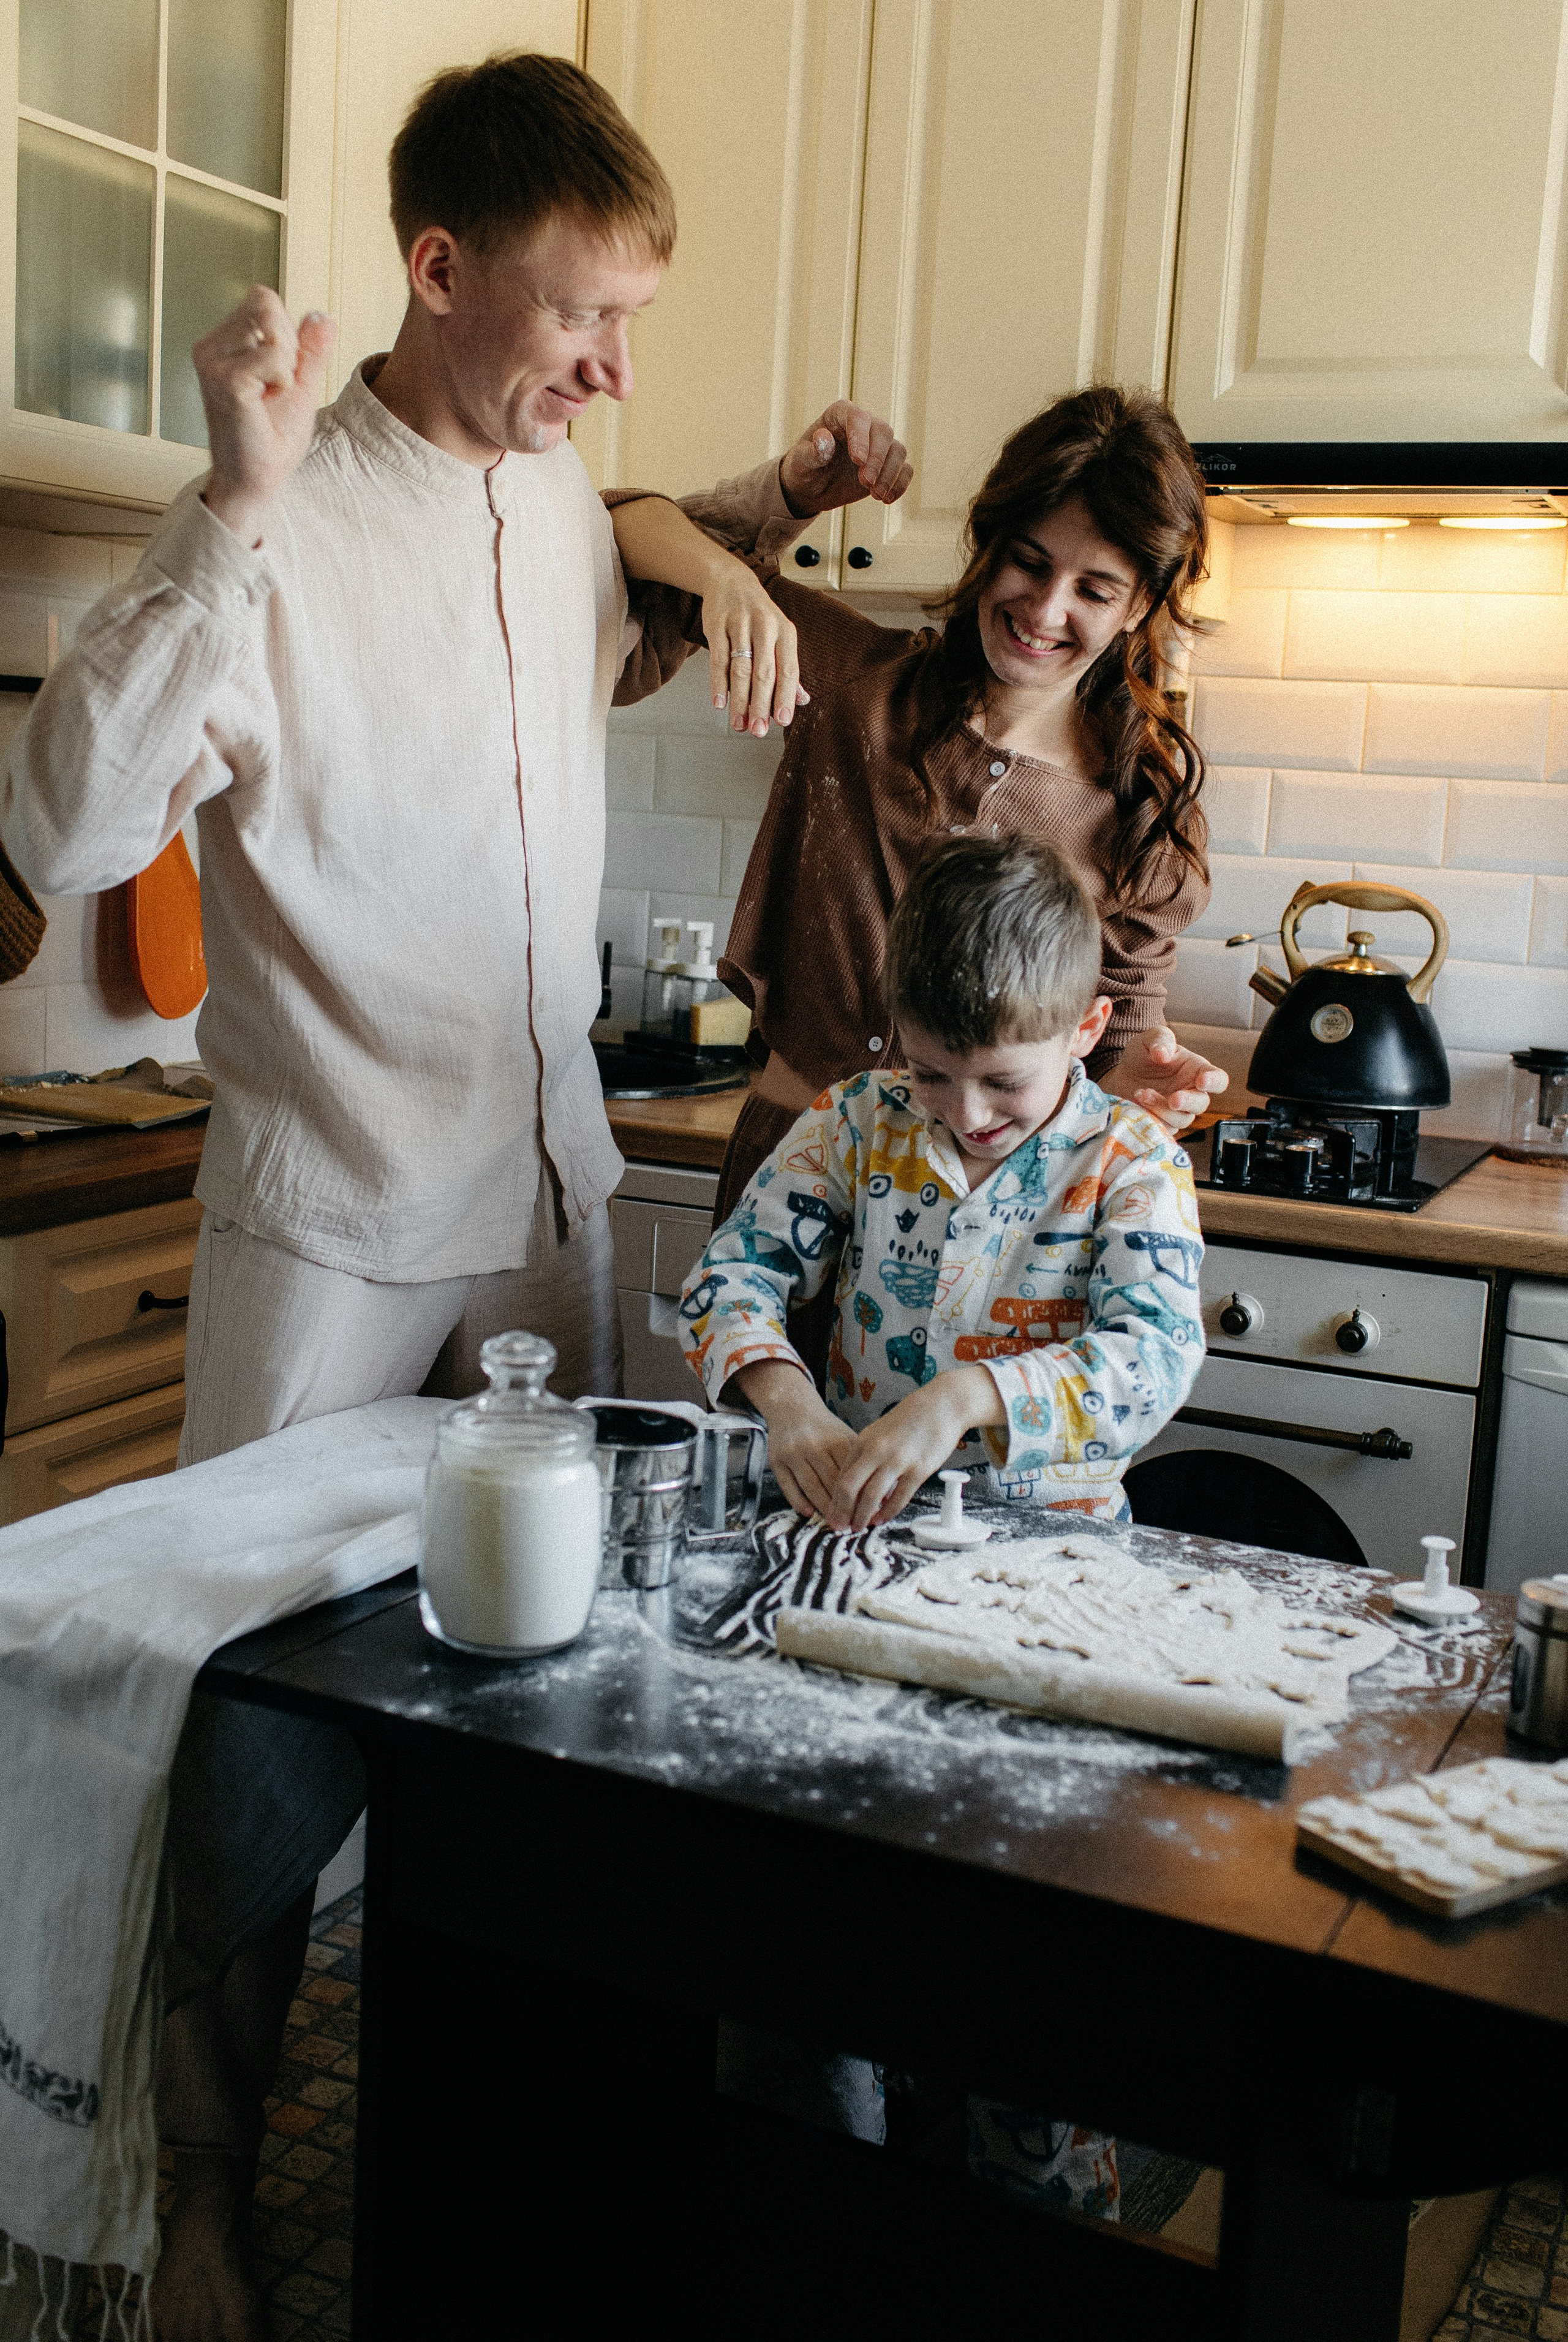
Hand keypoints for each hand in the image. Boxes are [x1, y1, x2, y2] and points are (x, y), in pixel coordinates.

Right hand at [195, 286, 335, 546]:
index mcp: (222, 343)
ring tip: (269, 397)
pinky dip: (284, 379)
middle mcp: (210, 347)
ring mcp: (212, 361)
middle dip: (288, 346)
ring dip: (286, 365)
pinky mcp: (225, 379)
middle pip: (266, 304)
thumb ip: (310, 350)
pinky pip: (274, 354)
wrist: (255, 481)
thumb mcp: (300, 386)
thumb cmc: (271, 440)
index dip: (285, 332)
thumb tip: (322, 315)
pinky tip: (266, 404)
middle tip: (275, 389)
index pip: (263, 300)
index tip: (279, 375)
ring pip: (273, 328)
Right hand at [701, 556, 808, 735]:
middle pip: (763, 673)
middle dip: (761, 705)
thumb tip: (802, 700)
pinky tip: (719, 702)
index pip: (788, 669)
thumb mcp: (780, 635)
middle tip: (759, 731)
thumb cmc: (759, 616)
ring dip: (739, 700)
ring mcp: (739, 625)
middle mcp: (765, 627)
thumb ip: (789, 668)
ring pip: (740, 669)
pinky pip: (718, 658)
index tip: (782, 721)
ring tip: (739, 724)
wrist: (730, 580)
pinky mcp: (717, 625)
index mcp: (785, 632)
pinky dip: (718, 683)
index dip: (785, 696)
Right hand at [732, 1360, 857, 1516]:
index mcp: (836, 1440)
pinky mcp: (777, 1461)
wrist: (793, 1408)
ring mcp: (794, 1453)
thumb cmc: (825, 1429)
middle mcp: (814, 1446)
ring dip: (823, 1508)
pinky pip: (788, 1486)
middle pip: (831, 1483)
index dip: (860, 1495)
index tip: (867, 1513)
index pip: (850, 1474)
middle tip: (850, 1526)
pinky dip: (798, 1502)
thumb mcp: (845, 1437)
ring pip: (811, 1487)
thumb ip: (860, 1462)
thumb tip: (883, 1491)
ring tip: (833, 1524)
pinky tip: (809, 1513)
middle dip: (843, 1507)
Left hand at [779, 402, 911, 519]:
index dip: (860, 437)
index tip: (857, 461)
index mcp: (840, 415)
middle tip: (866, 484)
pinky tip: (887, 499)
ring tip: (875, 495)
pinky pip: (905, 469)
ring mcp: (877, 445)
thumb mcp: (800, 462)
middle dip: (877, 460)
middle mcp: (863, 425)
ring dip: (890, 475)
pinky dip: (900, 484)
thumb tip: (824, 439)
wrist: (812, 488)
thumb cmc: (803, 469)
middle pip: (883, 432)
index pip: (858, 417)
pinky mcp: (886, 465)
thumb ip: (812, 452)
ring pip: (898, 450)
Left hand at [825, 1367, 1001, 1530]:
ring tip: (859, 1527)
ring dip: (863, 1517)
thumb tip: (854, 1483)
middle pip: (848, 1488)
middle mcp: (876, 1451)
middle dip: (842, 1512)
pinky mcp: (918, 1470)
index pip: (841, 1475)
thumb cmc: (911, 1419)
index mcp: (863, 1441)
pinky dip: (888, 1512)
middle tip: (840, 1527)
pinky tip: (882, 1519)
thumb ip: (865, 1454)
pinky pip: (899, 1498)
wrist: (942, 1406)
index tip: (832, 1513)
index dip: (834, 1499)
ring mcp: (897, 1461)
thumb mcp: (879, 1431)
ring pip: (871, 1497)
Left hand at [1100, 1026, 1228, 1132]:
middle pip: (1201, 1104)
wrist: (1121, 1075)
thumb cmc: (1143, 1055)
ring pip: (1181, 1119)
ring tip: (1142, 1094)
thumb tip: (1163, 1054)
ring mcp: (1178, 1111)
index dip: (1214, 1082)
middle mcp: (1191, 1092)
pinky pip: (1163, 1128)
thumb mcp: (1149, 1039)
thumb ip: (1160, 1039)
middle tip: (1174, 1099)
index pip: (1218, 1079)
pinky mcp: (1162, 1123)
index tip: (1202, 1081)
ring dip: (1162, 1109)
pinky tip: (1137, 1104)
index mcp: (1196, 1070)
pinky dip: (1151, 1118)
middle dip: (1188, 1102)